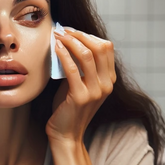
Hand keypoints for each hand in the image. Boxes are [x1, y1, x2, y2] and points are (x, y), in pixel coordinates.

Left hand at [45, 28, 116, 143]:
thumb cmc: (69, 109)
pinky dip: (63, 54)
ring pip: (87, 55)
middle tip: (63, 30)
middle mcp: (106, 85)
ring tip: (57, 36)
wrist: (66, 134)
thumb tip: (68, 44)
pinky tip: (55, 48)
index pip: (106, 48)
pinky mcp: (80, 97)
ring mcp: (95, 91)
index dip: (88, 35)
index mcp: (109, 80)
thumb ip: (80, 68)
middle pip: (99, 48)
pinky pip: (72, 69)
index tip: (72, 31)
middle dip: (79, 35)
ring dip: (70, 41)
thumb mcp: (80, 85)